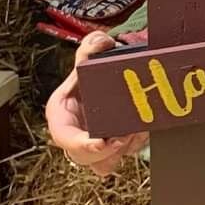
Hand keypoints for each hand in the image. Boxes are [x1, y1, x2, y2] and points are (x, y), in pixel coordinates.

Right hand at [45, 31, 148, 176]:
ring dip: (124, 149)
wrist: (102, 83)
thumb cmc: (86, 77)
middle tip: (124, 136)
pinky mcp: (113, 148)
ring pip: (107, 162)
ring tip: (137, 131)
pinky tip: (143, 129)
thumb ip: (89, 49)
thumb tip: (102, 42)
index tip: (100, 142)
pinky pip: (124, 155)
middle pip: (86, 158)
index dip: (81, 145)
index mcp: (61, 117)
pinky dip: (136, 144)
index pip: (65, 138)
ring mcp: (94, 145)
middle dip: (107, 151)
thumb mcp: (84, 61)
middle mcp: (75, 136)